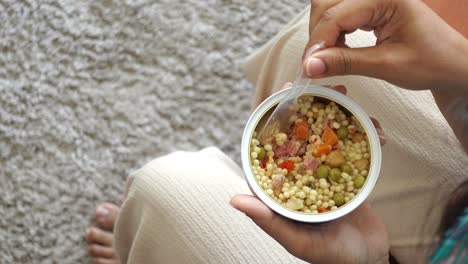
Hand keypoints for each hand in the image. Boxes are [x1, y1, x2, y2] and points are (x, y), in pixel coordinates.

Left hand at [232, 84, 388, 263]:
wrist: (368, 261)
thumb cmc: (331, 257)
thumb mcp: (299, 241)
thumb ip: (270, 221)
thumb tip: (235, 199)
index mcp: (281, 190)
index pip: (270, 150)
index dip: (272, 121)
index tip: (281, 94)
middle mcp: (300, 178)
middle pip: (300, 137)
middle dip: (308, 109)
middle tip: (317, 84)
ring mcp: (324, 175)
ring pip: (327, 138)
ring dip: (337, 116)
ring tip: (349, 95)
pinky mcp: (347, 176)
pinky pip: (353, 151)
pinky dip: (363, 137)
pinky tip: (374, 125)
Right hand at [302, 0, 467, 91]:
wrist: (451, 65)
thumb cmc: (431, 63)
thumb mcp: (387, 65)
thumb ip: (345, 62)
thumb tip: (309, 66)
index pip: (336, 14)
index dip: (317, 43)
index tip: (307, 68)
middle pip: (326, 5)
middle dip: (317, 36)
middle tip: (316, 65)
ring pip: (329, 7)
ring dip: (322, 34)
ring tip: (328, 58)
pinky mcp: (371, 6)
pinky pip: (339, 13)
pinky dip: (332, 33)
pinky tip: (337, 49)